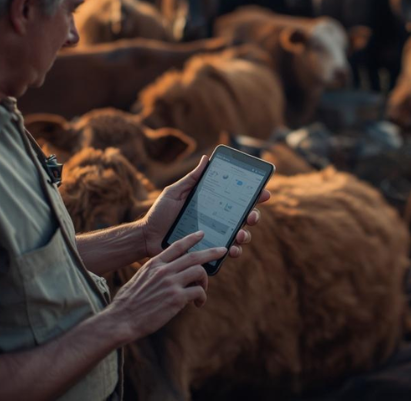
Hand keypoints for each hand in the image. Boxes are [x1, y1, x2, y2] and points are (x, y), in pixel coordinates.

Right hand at [106, 231, 225, 342]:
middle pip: (194, 256)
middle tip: (223, 251)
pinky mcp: (176, 298)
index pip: (177, 245)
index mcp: (154, 264)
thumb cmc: (128, 302)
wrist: (121, 319)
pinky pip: (198, 291)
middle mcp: (164, 270)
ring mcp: (171, 283)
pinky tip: (198, 304)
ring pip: (200, 271)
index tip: (202, 233)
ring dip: (205, 280)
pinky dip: (201, 297)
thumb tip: (169, 274)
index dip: (191, 238)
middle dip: (211, 252)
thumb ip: (156, 273)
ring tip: (201, 290)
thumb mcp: (140, 278)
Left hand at [142, 155, 270, 258]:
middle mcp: (218, 219)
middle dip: (254, 215)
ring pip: (240, 235)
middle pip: (245, 217)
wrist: (147, 236)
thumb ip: (191, 178)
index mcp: (213, 204)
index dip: (254, 195)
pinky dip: (234, 251)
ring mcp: (215, 236)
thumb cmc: (160, 213)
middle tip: (252, 215)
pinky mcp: (209, 251)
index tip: (263, 192)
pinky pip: (227, 252)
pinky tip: (233, 250)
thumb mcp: (175, 192)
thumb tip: (207, 159)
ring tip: (241, 234)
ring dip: (246, 235)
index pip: (238, 198)